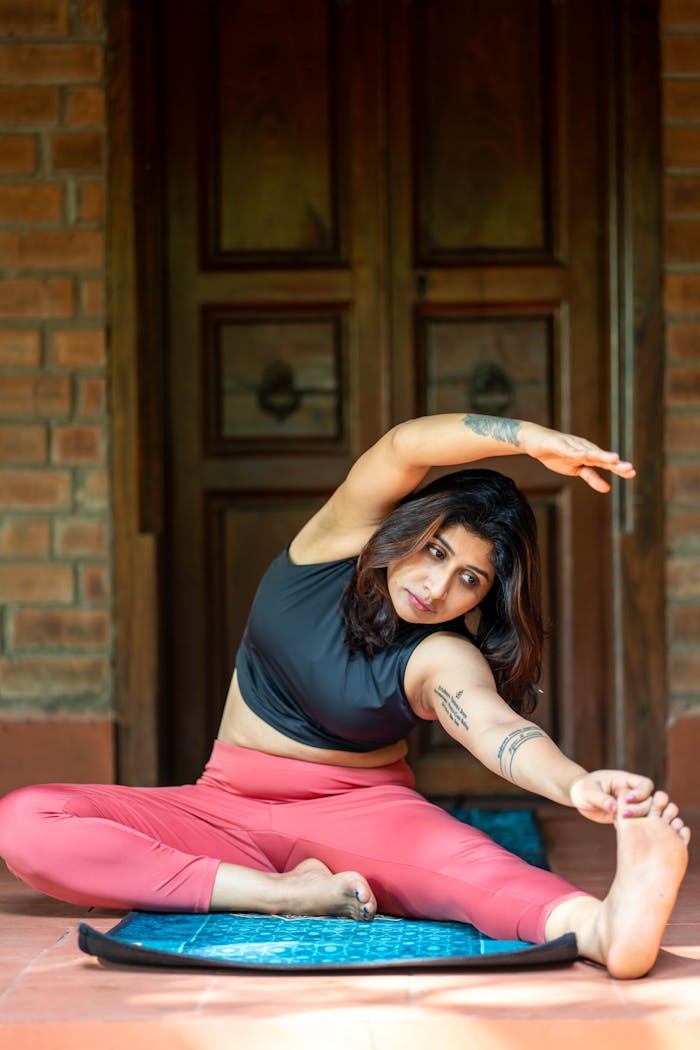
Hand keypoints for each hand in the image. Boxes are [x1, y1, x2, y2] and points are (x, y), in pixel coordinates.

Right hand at [519, 422, 635, 492]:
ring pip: (588, 452)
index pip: (607, 463)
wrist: (535, 440)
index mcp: (589, 455)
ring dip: (601, 455)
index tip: (632, 473)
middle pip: (601, 457)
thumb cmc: (558, 454)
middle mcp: (584, 449)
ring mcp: (572, 446)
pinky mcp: (558, 444)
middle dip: (615, 463)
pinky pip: (568, 449)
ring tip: (613, 459)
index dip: (619, 468)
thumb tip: (608, 488)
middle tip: (628, 468)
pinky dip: (576, 452)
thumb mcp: (576, 470)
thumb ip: (592, 477)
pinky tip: (583, 455)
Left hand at [569, 770, 654, 823]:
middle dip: (641, 809)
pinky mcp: (626, 818)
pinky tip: (618, 827)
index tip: (627, 799)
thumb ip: (601, 799)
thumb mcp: (588, 791)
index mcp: (624, 780)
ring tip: (621, 821)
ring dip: (640, 819)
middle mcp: (631, 793)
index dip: (642, 793)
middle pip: (650, 801)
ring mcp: (630, 806)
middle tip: (624, 814)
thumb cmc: (582, 788)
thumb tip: (614, 808)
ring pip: (646, 814)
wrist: (578, 797)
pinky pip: (636, 824)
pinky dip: (632, 828)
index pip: (646, 784)